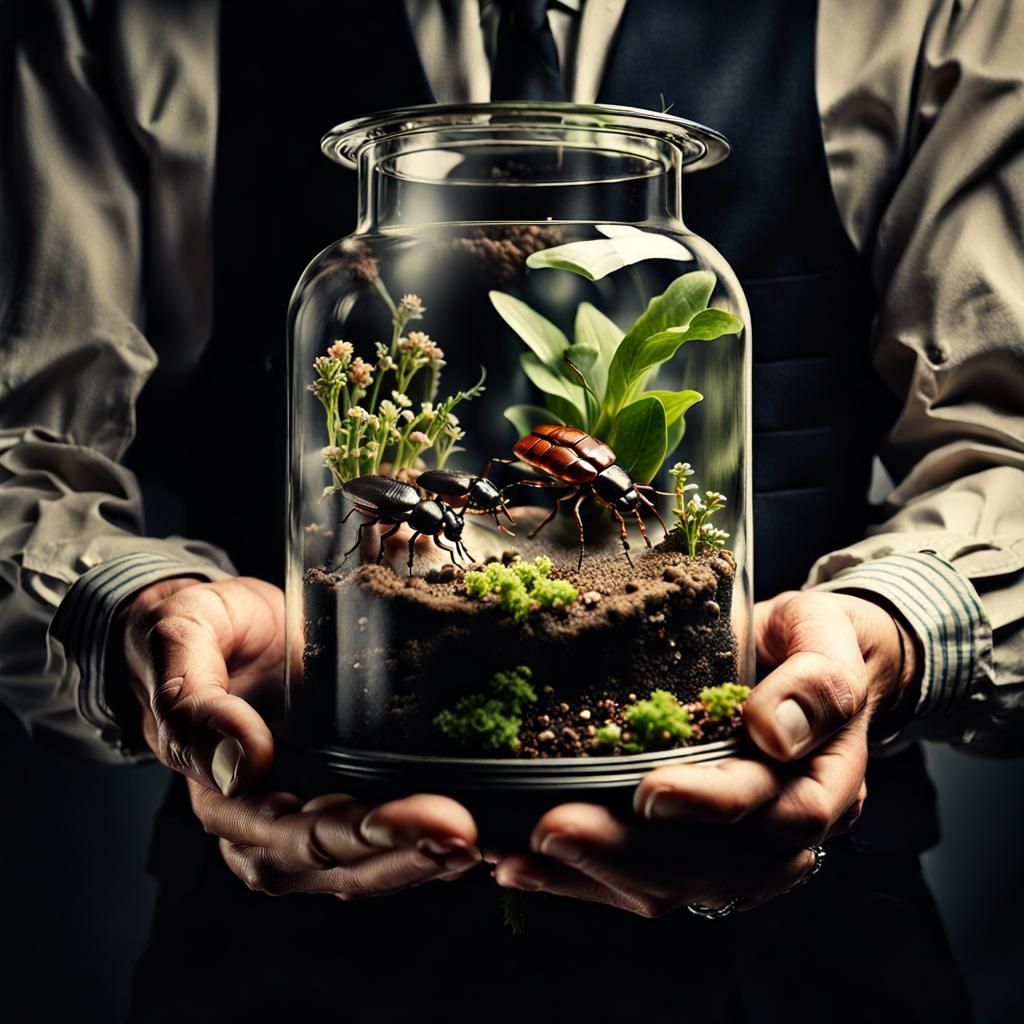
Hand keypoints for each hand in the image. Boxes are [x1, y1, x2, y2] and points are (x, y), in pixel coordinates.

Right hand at [117, 576, 480, 895]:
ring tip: (476, 842)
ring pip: (364, 863)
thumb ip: (194, 704)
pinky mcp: (342, 793)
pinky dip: (423, 841)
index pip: (284, 835)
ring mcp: (307, 812)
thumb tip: (241, 768)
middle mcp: (263, 823)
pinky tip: (473, 830)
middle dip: (401, 852)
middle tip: (463, 834)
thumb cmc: (195, 630)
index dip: (346, 834)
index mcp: (220, 797)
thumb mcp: (180, 641)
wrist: (225, 624)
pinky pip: (382, 838)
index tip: (406, 819)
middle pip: (333, 861)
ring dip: (420, 858)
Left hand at [492, 590, 917, 915]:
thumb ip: (814, 682)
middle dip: (629, 854)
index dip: (713, 805)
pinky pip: (646, 881)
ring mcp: (739, 846)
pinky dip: (586, 879)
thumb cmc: (813, 641)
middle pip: (714, 867)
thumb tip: (774, 732)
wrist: (803, 656)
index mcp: (826, 780)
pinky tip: (528, 867)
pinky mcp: (696, 848)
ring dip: (595, 877)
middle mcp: (782, 828)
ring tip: (522, 858)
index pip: (776, 809)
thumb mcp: (825, 638)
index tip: (649, 793)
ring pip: (674, 887)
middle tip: (552, 829)